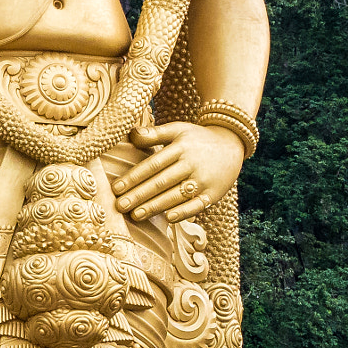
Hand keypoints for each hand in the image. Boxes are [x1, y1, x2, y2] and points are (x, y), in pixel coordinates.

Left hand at [114, 123, 246, 222]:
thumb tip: (131, 134)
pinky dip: (185, 212)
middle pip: (162, 182)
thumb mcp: (177, 129)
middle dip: (139, 195)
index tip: (116, 189)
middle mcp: (192, 164)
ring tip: (135, 215)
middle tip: (120, 206)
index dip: (134, 177)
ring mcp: (204, 179)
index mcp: (180, 148)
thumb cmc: (196, 138)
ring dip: (156, 206)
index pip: (153, 164)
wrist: (232, 144)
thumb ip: (154, 133)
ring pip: (176, 195)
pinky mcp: (214, 193)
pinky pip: (198, 205)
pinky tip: (169, 218)